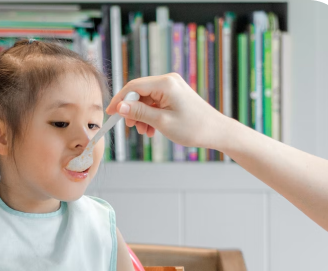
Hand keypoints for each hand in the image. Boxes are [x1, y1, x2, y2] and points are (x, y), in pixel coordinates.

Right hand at [105, 73, 229, 149]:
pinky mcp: (174, 95)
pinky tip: (151, 129)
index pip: (133, 86)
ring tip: (144, 131)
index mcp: (165, 83)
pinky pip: (155, 103)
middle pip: (139, 92)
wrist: (217, 132)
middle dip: (132, 110)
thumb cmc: (193, 127)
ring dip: (141, 115)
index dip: (119, 100)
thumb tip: (120, 107)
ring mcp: (172, 87)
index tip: (110, 113)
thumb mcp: (161, 122)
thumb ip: (139, 113)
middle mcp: (168, 81)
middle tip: (131, 127)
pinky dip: (150, 115)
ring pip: (146, 99)